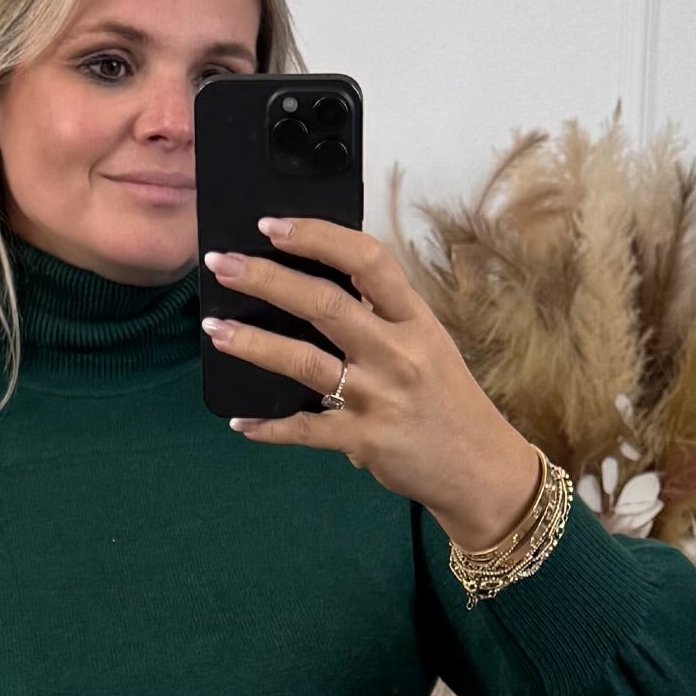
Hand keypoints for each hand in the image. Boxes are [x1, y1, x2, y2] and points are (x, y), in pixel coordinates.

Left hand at [200, 214, 544, 549]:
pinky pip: (306, 430)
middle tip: (222, 265)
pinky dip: (269, 426)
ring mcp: (379, 398)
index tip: (272, 226)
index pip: (367, 260)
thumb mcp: (428, 344)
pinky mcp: (365, 441)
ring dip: (253, 343)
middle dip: (266, 279)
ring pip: (305, 362)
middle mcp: (397, 352)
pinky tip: (240, 421)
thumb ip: (383, 316)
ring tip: (215, 329)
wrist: (479, 468)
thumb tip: (319, 287)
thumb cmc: (447, 401)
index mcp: (415, 319)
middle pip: (325, 304)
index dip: (317, 237)